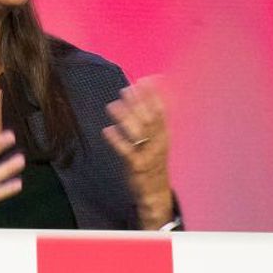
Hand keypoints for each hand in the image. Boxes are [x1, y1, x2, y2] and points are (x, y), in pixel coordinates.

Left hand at [101, 77, 174, 227]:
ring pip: (138, 133)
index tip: (145, 80)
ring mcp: (148, 155)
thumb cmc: (153, 162)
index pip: (162, 111)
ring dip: (125, 118)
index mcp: (165, 135)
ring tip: (112, 106)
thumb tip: (150, 98)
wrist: (156, 193)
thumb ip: (154, 120)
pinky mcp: (137, 167)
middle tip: (126, 89)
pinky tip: (107, 130)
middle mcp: (159, 143)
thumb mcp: (158, 140)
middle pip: (150, 119)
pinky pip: (127, 152)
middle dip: (139, 102)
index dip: (154, 95)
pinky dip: (117, 140)